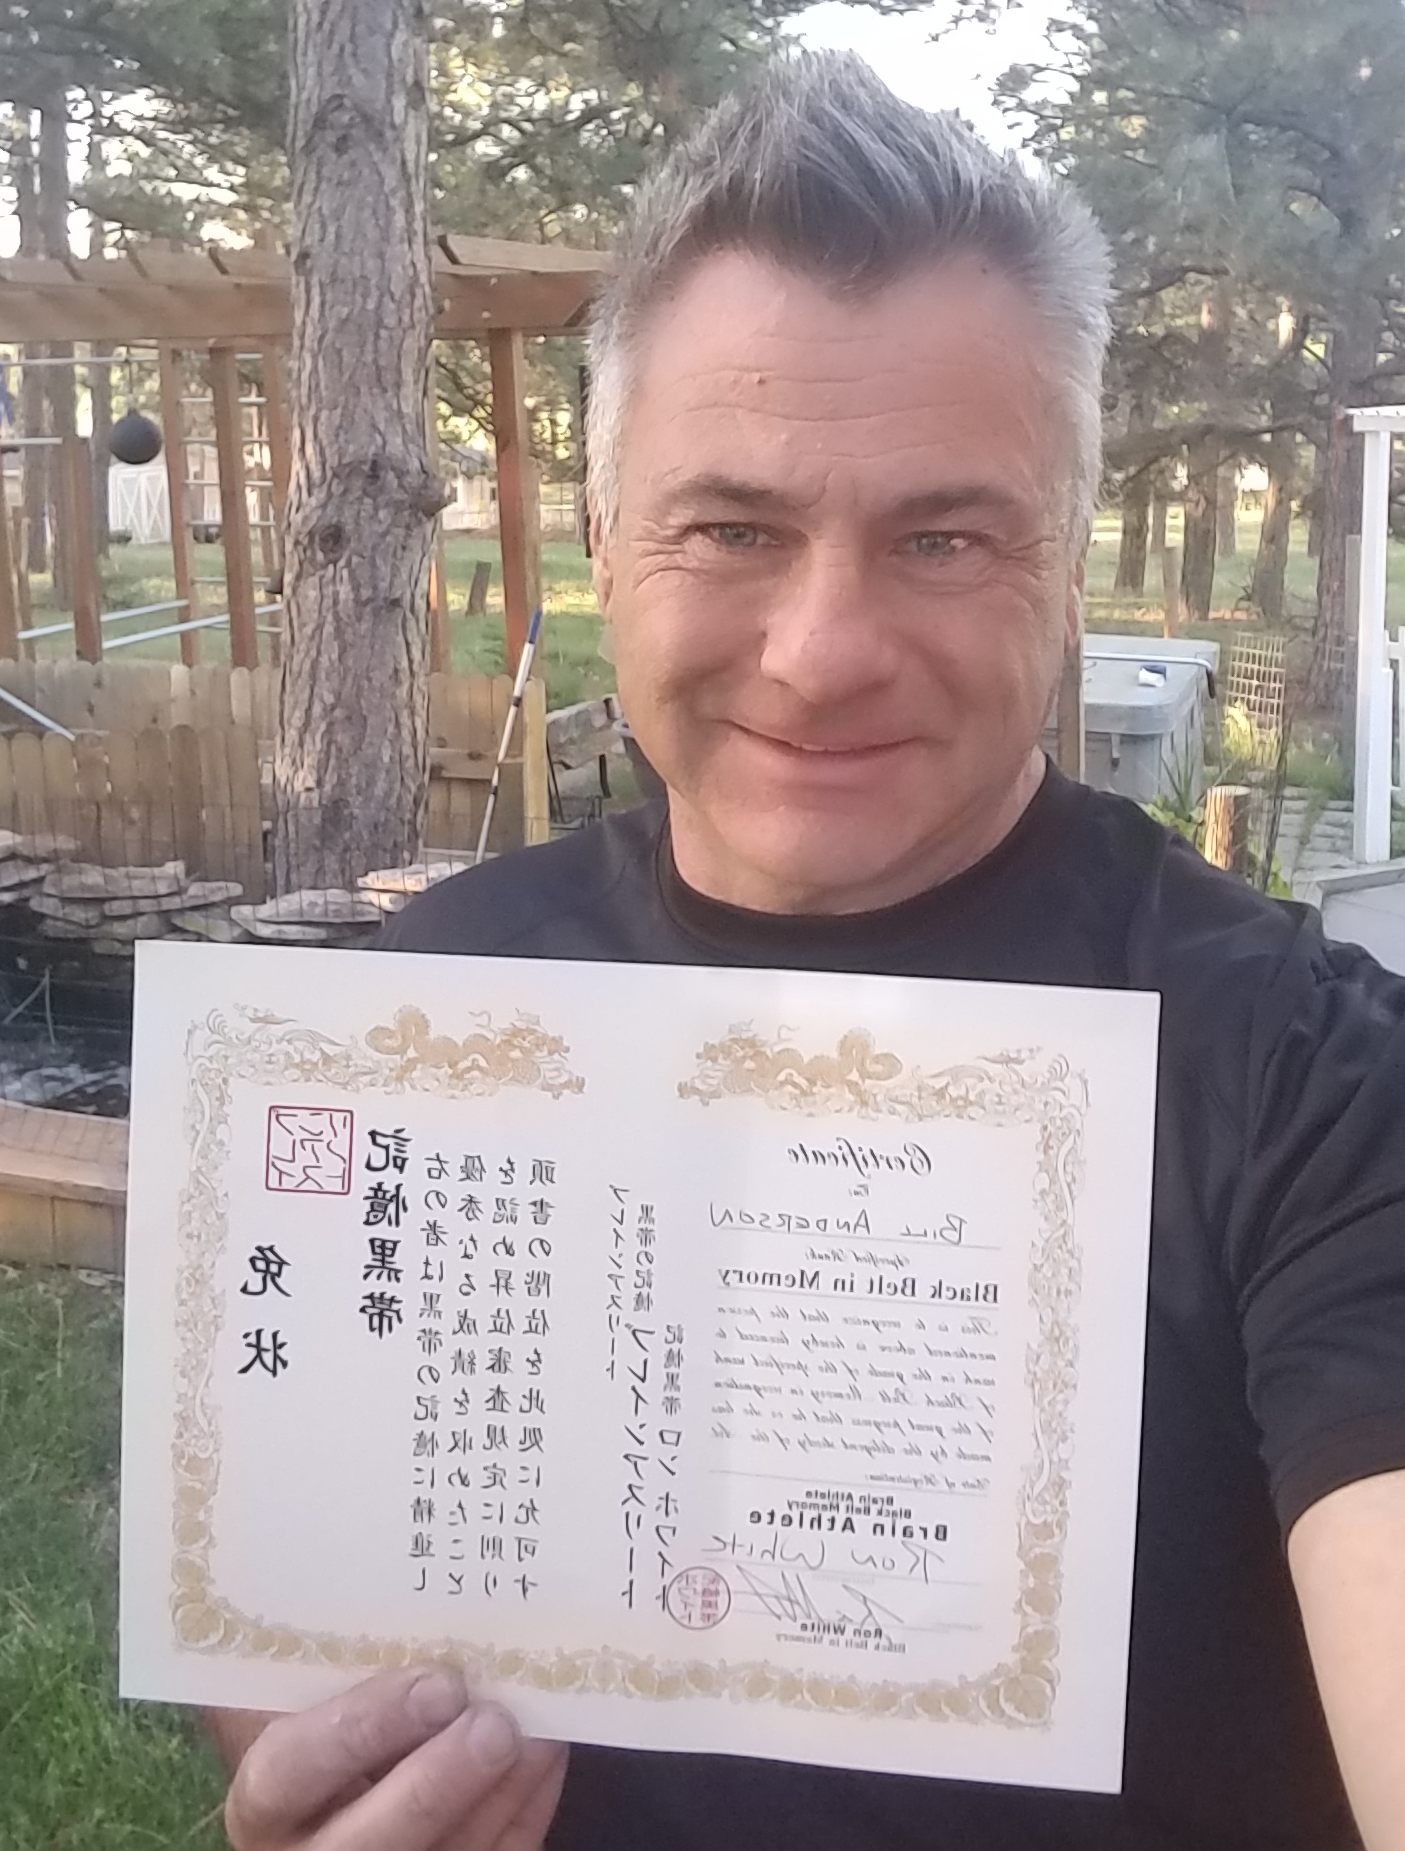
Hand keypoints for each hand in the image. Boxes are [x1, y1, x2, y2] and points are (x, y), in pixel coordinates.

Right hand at [220, 1667, 568, 1850]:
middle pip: (367, 1838)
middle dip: (437, 1783)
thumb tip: (410, 1573)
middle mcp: (310, 1850)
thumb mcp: (311, 1697)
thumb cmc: (326, 1723)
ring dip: (498, 1792)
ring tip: (538, 1730)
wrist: (341, 1798)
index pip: (290, 1770)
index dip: (363, 1728)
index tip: (436, 1683)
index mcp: (268, 1795)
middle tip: (495, 1724)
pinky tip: (545, 1753)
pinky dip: (523, 1809)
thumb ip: (342, 1665)